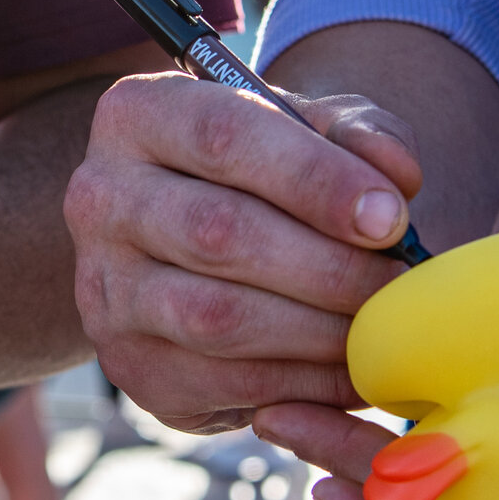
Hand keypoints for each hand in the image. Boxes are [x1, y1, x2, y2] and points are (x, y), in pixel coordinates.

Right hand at [64, 72, 420, 432]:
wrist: (200, 248)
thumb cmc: (265, 173)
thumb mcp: (310, 129)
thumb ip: (360, 135)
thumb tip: (396, 178)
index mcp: (136, 115)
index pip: (223, 135)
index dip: (316, 178)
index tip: (390, 215)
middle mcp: (100, 198)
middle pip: (218, 232)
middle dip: (328, 264)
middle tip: (398, 281)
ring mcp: (104, 289)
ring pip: (217, 317)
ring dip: (319, 329)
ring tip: (380, 323)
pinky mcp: (130, 365)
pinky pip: (226, 382)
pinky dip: (306, 384)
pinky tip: (353, 366)